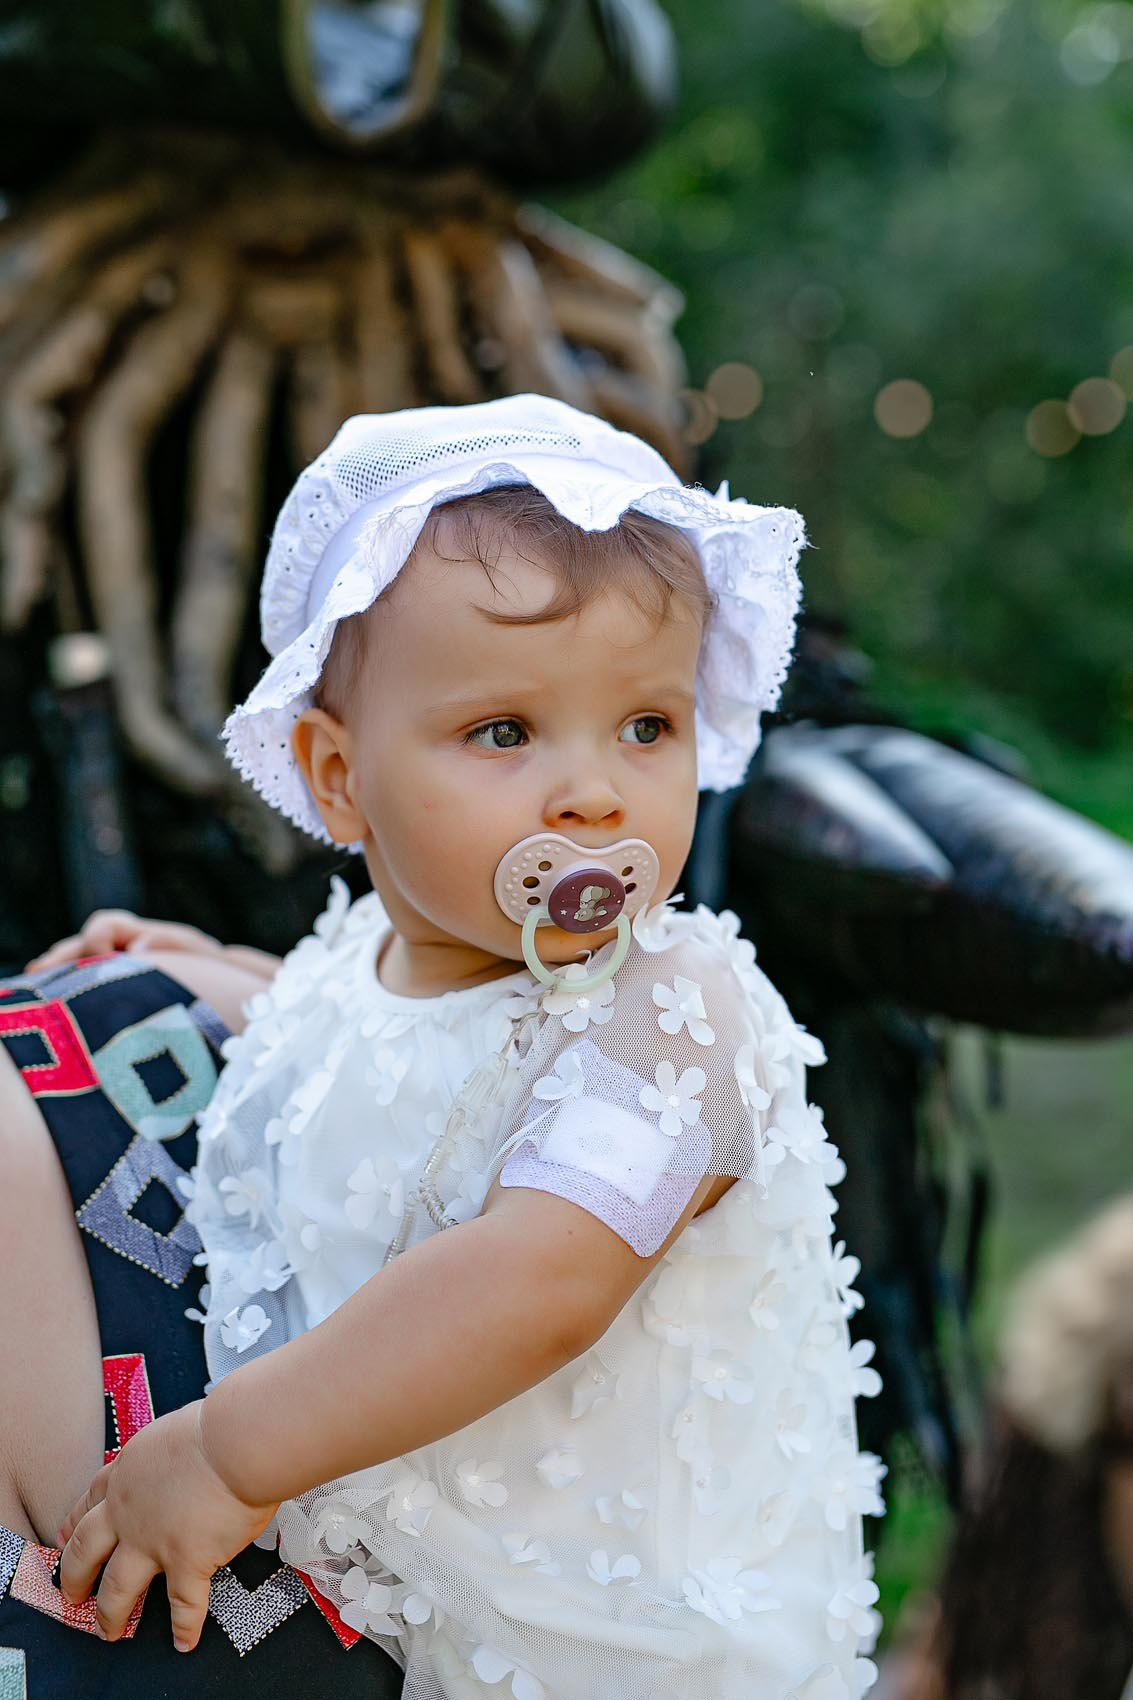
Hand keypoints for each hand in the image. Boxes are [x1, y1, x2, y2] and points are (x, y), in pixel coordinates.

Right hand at [26, 911, 225, 972]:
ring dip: (58, 976)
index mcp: (135, 932)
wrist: (217, 979)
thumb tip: (136, 946)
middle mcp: (117, 947)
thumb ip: (169, 943)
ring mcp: (112, 969)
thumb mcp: (196, 950)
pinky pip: (85, 987)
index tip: (107, 959)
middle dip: (59, 959)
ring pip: (76, 967)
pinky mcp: (113, 991)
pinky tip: (53, 1005)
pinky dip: (70, 992)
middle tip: (39, 972)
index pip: (102, 925)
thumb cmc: (206, 963)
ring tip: (36, 987)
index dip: (97, 939)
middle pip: (78, 946)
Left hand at [59, 1401, 277, 1649]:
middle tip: (72, 1594)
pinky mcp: (187, 1562)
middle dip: (75, 1576)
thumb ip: (164, 1457)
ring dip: (111, 1613)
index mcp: (127, 1473)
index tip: (66, 1539)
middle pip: (86, 1551)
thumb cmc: (217, 1427)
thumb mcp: (171, 1433)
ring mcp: (153, 1541)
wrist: (237, 1442)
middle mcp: (129, 1512)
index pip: (89, 1503)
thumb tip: (182, 1462)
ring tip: (108, 1631)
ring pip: (117, 1589)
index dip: (74, 1525)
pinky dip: (185, 1627)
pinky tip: (185, 1642)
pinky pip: (183, 1604)